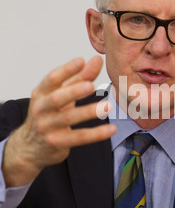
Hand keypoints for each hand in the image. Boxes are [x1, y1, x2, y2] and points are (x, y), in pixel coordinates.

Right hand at [2, 56, 116, 186]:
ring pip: (68, 118)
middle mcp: (41, 109)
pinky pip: (79, 138)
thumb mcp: (61, 95)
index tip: (81, 61)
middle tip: (91, 86)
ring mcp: (47, 127)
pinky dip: (96, 134)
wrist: (30, 148)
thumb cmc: (49, 115)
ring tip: (108, 106)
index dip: (66, 70)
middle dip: (73, 91)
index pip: (51, 79)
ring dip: (88, 112)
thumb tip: (97, 59)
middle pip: (56, 98)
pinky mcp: (56, 143)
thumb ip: (80, 77)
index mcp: (41, 93)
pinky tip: (111, 129)